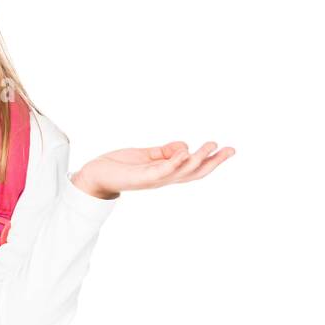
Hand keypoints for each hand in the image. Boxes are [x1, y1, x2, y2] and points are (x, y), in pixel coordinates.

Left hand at [72, 141, 235, 199]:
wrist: (94, 175)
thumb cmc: (118, 166)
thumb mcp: (146, 155)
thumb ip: (164, 151)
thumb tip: (185, 145)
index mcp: (165, 173)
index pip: (193, 168)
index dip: (211, 160)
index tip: (228, 149)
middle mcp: (163, 178)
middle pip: (194, 173)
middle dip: (213, 162)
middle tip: (230, 149)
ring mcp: (153, 179)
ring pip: (182, 172)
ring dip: (198, 160)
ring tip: (210, 146)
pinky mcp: (141, 177)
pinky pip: (161, 171)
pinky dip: (174, 163)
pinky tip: (184, 152)